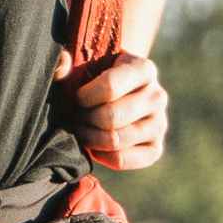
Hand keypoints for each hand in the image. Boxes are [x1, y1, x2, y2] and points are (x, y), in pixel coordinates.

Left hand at [50, 47, 167, 170]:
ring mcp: (159, 124)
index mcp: (144, 68)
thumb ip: (67, 65)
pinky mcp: (155, 148)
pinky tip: (92, 146)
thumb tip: (62, 63)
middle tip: (74, 116)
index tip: (76, 98)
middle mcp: (157, 96)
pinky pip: (122, 159)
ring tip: (80, 129)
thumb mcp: (82, 65)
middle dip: (85, 119)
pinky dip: (101, 156)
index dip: (84, 97)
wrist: (111, 99)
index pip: (110, 87)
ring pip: (116, 140)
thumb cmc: (93, 79)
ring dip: (89, 137)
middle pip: (111, 117)